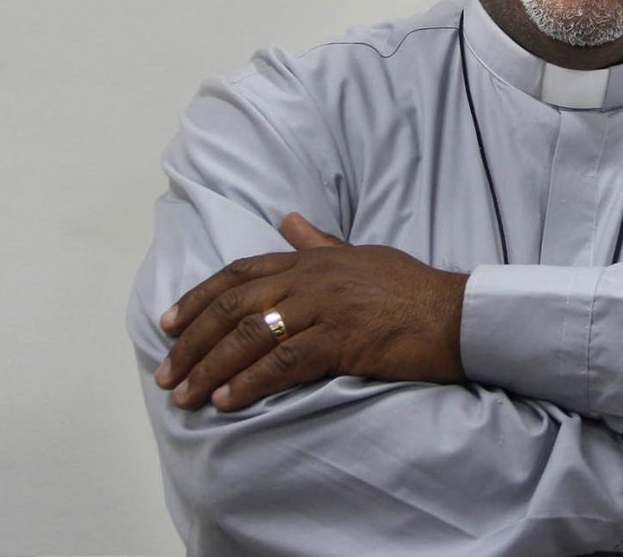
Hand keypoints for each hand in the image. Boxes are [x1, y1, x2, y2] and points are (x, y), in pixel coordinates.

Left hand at [154, 212, 469, 411]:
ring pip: (251, 335)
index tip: (167, 326)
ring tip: (187, 396)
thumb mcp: (361, 256)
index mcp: (312, 259)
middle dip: (193, 341)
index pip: (239, 274)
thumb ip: (319, 243)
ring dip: (211, 367)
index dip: (198, 299)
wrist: (455, 314)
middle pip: (234, 306)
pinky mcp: (342, 338)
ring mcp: (325, 306)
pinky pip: (284, 362)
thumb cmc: (410, 289)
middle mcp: (311, 278)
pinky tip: (228, 400)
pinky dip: (251, 382)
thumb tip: (289, 221)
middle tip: (167, 374)